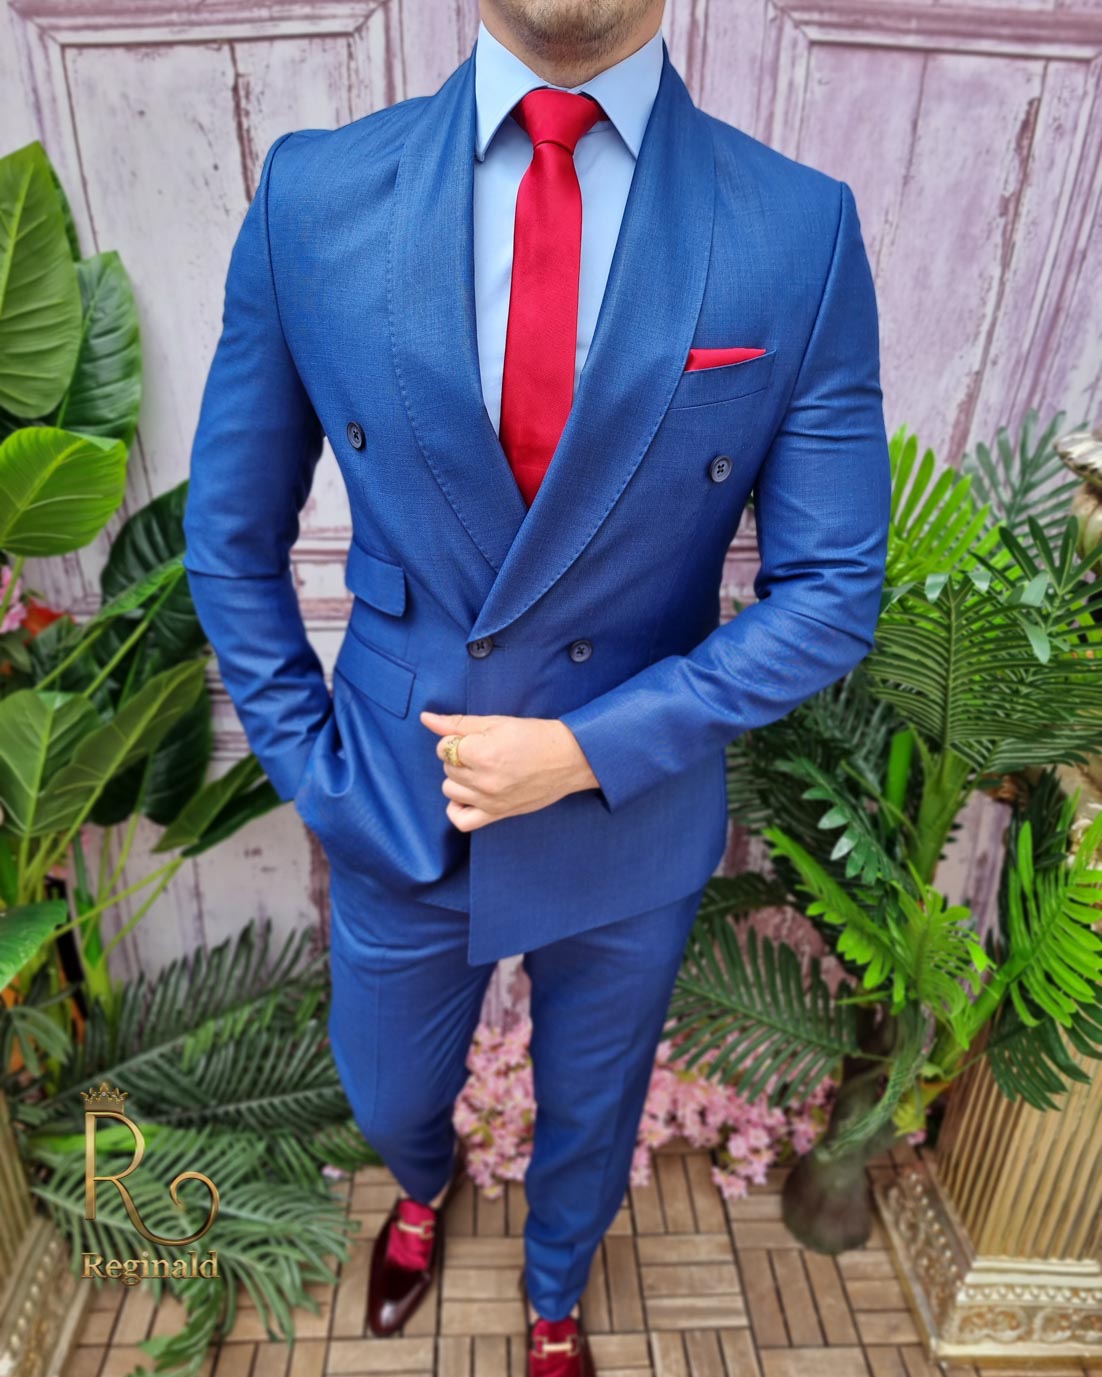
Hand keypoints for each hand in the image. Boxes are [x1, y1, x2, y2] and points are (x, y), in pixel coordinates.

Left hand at [419, 710, 599, 831]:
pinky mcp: (498, 814)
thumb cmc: (536, 736)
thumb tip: (426, 719)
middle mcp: (483, 780)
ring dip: (458, 779)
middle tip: (482, 751)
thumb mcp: (497, 722)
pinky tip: (468, 795)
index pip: (444, 748)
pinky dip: (458, 809)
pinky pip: (462, 821)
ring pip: (450, 791)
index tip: (474, 738)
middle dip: (458, 757)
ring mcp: (490, 801)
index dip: (456, 740)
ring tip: (479, 770)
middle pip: (446, 769)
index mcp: (482, 753)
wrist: (569, 759)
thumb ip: (458, 723)